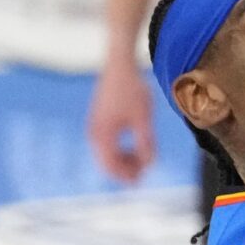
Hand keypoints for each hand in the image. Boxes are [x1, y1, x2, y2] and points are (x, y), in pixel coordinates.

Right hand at [87, 57, 157, 183]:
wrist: (120, 66)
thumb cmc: (133, 90)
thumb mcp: (143, 119)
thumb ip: (146, 143)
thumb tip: (150, 164)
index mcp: (103, 135)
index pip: (111, 166)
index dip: (126, 176)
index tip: (143, 178)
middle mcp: (94, 133)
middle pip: (107, 163)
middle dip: (125, 170)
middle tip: (145, 170)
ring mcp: (94, 127)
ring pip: (106, 154)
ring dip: (123, 160)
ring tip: (143, 158)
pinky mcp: (98, 121)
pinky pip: (106, 144)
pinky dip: (119, 150)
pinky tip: (135, 146)